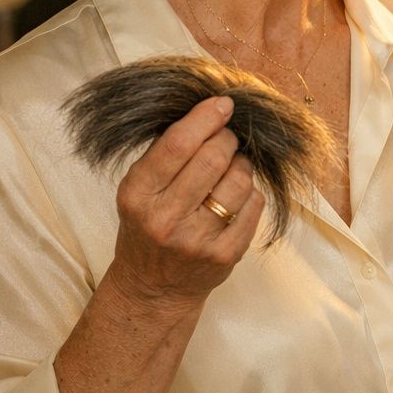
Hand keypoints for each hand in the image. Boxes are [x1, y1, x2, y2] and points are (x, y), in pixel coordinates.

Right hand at [103, 95, 264, 309]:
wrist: (153, 289)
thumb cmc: (147, 228)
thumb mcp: (138, 191)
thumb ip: (165, 154)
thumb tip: (207, 111)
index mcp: (138, 196)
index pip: (176, 145)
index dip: (205, 118)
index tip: (222, 103)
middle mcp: (165, 219)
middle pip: (213, 158)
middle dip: (226, 138)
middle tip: (226, 137)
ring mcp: (198, 240)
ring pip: (239, 179)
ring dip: (241, 164)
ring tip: (231, 167)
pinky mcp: (226, 254)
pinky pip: (254, 205)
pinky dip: (250, 192)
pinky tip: (235, 196)